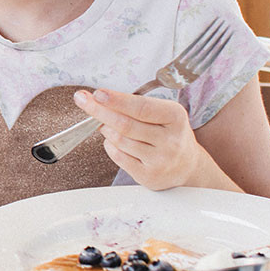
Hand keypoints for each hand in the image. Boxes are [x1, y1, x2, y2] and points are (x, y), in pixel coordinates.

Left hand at [72, 88, 208, 190]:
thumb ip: (136, 106)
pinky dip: (109, 145)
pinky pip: (118, 156)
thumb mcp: (162, 113)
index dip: (117, 100)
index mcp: (175, 117)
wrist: (187, 165)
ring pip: (119, 140)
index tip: (98, 93)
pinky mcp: (149, 176)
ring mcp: (160, 160)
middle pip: (125, 124)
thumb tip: (99, 99)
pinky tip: (113, 141)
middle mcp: (170, 140)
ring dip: (106, 129)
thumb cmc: (168, 133)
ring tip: (106, 124)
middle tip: (82, 99)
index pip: (141, 107)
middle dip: (99, 110)